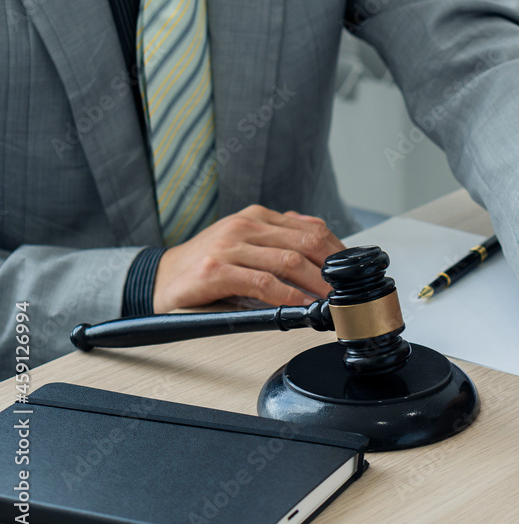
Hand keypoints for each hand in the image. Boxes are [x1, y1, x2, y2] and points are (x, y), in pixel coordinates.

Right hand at [153, 205, 344, 311]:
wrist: (160, 278)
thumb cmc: (209, 264)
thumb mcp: (247, 243)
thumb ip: (281, 239)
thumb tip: (322, 237)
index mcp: (257, 216)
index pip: (312, 229)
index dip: (338, 253)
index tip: (353, 274)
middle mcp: (245, 225)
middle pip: (306, 243)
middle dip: (333, 270)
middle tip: (349, 292)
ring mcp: (229, 245)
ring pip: (288, 261)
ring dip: (317, 285)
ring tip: (331, 301)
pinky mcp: (215, 270)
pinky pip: (262, 283)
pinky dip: (287, 296)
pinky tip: (301, 307)